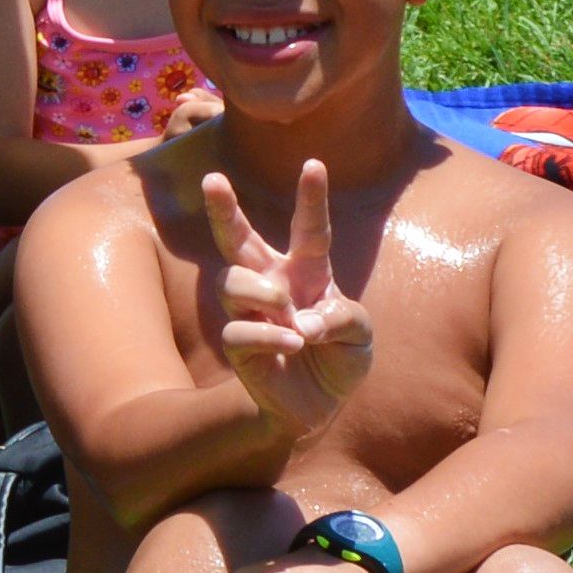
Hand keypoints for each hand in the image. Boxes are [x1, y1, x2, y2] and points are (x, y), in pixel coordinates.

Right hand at [198, 157, 374, 433]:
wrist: (318, 408)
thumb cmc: (340, 360)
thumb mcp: (361, 336)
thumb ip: (342, 318)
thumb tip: (303, 320)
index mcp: (308, 272)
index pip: (310, 229)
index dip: (312, 197)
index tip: (315, 164)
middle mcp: (273, 283)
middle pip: (239, 240)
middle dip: (223, 209)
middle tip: (212, 179)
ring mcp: (251, 312)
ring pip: (232, 281)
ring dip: (262, 293)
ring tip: (287, 311)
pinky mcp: (238, 345)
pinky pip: (238, 329)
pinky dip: (268, 333)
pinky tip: (292, 343)